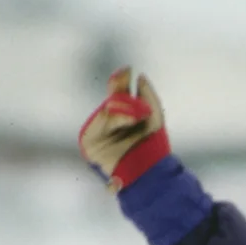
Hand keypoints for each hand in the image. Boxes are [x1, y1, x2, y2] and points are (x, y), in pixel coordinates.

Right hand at [79, 67, 170, 192]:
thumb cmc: (153, 149)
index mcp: (123, 118)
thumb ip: (149, 96)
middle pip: (110, 100)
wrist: (151, 175)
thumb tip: (140, 77)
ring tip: (139, 115)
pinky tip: (131, 119)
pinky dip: (118, 119)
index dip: (120, 81)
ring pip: (107, 111)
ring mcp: (98, 133)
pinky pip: (102, 125)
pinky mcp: (90, 143)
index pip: (118, 95)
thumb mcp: (155, 119)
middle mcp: (109, 125)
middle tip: (127, 76)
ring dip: (124, 109)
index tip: (128, 69)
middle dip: (119, 90)